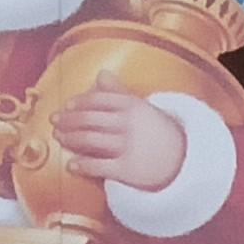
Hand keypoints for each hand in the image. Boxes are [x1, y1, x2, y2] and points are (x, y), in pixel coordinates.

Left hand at [55, 72, 187, 191]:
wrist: (188, 164)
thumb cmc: (161, 134)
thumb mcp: (144, 109)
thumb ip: (120, 92)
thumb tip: (101, 74)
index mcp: (132, 106)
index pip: (96, 99)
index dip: (78, 102)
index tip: (67, 106)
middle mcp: (128, 124)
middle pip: (87, 119)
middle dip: (67, 121)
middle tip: (55, 124)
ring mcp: (127, 147)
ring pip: (87, 140)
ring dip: (69, 139)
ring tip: (61, 140)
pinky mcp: (128, 170)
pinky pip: (97, 166)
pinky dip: (81, 165)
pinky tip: (71, 165)